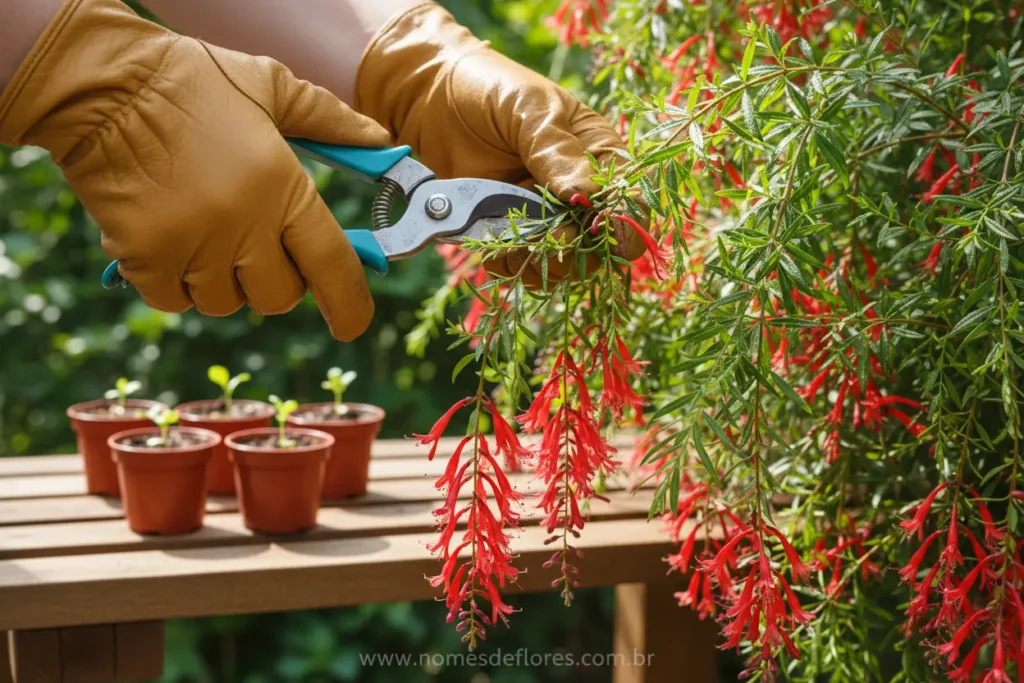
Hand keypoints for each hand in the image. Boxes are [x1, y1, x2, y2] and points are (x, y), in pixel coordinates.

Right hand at [0, 0, 390, 340]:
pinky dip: (175, 283)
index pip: (332, 265)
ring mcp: (192, 244)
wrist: (102, 83)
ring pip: (225, 303)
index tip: (352, 324)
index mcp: (283, 186)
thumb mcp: (272, 87)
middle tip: (255, 246)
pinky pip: (175, 301)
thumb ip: (332, 121)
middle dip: (275, 281)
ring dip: (221, 280)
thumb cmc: (193, 82)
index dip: (349, 303)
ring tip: (204, 229)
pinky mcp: (144, 257)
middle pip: (278, 297)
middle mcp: (243, 224)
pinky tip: (169, 240)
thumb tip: (381, 141)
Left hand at [354, 2, 646, 286]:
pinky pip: (523, 268)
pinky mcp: (510, 236)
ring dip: (539, 261)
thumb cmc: (487, 89)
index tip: (599, 233)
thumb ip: (557, 150)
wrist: (426, 101)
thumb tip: (585, 197)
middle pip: (597, 244)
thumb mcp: (528, 107)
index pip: (627, 199)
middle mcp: (577, 194)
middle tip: (545, 236)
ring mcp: (543, 219)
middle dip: (572, 246)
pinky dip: (510, 264)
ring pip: (562, 265)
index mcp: (598, 155)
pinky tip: (492, 245)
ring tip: (510, 238)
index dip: (621, 223)